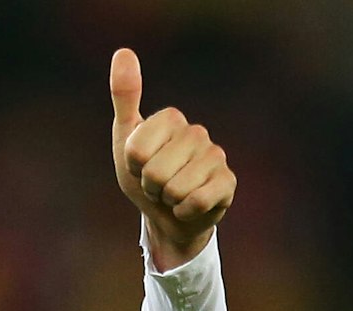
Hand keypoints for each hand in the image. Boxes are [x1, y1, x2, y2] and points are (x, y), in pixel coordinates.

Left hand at [109, 49, 235, 269]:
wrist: (168, 217)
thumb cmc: (144, 178)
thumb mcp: (125, 139)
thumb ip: (124, 97)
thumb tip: (123, 51)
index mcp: (171, 118)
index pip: (136, 151)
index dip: (133, 167)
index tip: (140, 167)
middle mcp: (197, 132)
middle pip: (154, 172)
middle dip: (151, 187)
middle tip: (157, 185)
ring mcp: (216, 157)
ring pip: (175, 189)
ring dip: (167, 201)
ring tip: (172, 195)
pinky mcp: (228, 183)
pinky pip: (196, 201)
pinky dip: (185, 211)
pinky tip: (188, 206)